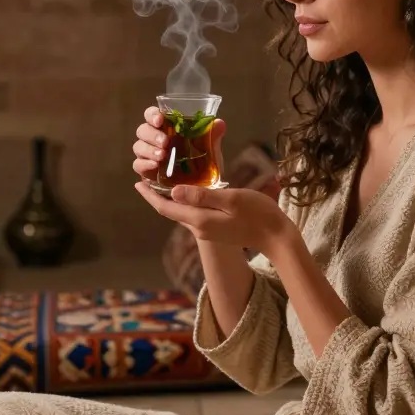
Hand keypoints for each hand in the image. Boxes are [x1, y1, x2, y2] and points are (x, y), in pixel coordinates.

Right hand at [131, 106, 225, 182]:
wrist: (201, 186)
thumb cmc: (202, 161)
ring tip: (162, 155)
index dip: (152, 114)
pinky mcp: (146, 170)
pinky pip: (137, 165)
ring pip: (138, 146)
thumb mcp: (211, 149)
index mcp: (166, 127)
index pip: (152, 115)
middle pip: (142, 130)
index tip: (161, 119)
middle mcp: (154, 139)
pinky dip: (144, 164)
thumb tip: (219, 123)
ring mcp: (148, 154)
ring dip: (148, 149)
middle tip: (165, 142)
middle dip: (152, 134)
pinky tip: (155, 166)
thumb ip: (213, 136)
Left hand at [134, 182, 298, 257]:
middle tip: (148, 177)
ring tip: (165, 180)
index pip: (166, 207)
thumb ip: (203, 196)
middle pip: (171, 210)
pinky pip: (193, 214)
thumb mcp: (231, 200)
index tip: (137, 183)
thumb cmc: (258, 215)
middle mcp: (199, 228)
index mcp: (200, 220)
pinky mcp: (216, 229)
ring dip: (171, 198)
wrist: (277, 238)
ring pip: (182, 212)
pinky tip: (190, 190)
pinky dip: (186, 201)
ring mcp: (208, 230)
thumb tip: (174, 190)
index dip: (150, 195)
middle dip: (157, 195)